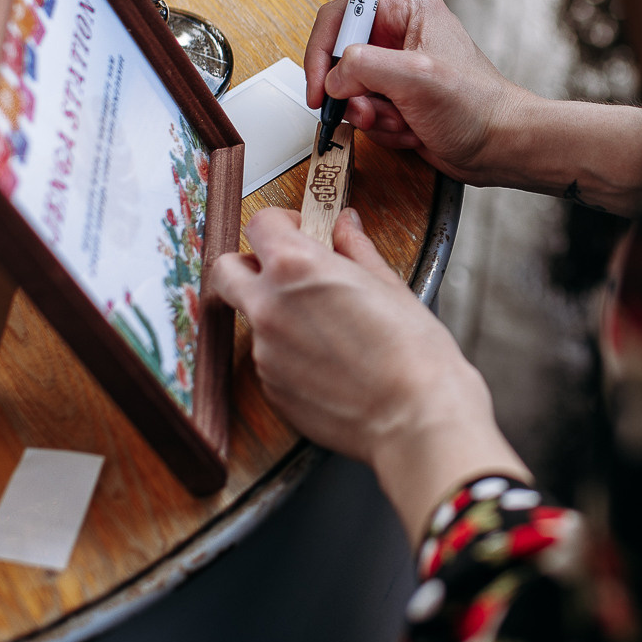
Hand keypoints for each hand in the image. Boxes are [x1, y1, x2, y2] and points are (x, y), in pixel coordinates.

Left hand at [210, 206, 525, 538]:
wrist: (415, 419)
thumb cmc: (413, 352)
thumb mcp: (388, 285)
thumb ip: (356, 249)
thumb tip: (346, 226)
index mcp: (296, 268)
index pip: (260, 224)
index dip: (281, 223)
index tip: (302, 231)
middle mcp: (268, 306)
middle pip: (226, 271)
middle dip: (249, 265)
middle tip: (287, 273)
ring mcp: (264, 352)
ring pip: (252, 318)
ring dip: (277, 314)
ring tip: (329, 330)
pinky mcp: (270, 388)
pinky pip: (268, 358)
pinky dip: (289, 354)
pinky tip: (330, 363)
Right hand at [305, 0, 531, 184]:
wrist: (500, 146)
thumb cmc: (476, 107)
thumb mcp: (416, 77)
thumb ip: (364, 66)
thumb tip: (333, 78)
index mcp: (406, 8)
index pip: (340, 16)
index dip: (321, 53)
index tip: (319, 88)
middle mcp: (399, 32)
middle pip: (340, 59)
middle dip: (354, 94)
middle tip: (372, 111)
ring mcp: (397, 68)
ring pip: (350, 91)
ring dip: (372, 116)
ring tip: (404, 121)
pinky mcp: (397, 97)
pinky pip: (366, 112)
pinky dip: (383, 128)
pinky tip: (412, 130)